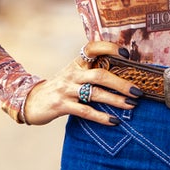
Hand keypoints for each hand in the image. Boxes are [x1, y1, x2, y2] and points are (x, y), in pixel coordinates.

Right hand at [22, 40, 141, 125]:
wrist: (31, 101)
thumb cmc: (60, 88)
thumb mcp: (72, 74)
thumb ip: (90, 70)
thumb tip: (121, 72)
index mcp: (76, 63)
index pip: (92, 48)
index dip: (109, 48)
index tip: (126, 53)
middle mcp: (72, 74)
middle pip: (100, 75)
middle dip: (121, 83)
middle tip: (137, 91)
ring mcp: (66, 90)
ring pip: (95, 94)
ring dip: (116, 100)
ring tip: (131, 105)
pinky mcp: (62, 105)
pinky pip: (85, 111)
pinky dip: (101, 117)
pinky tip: (114, 121)